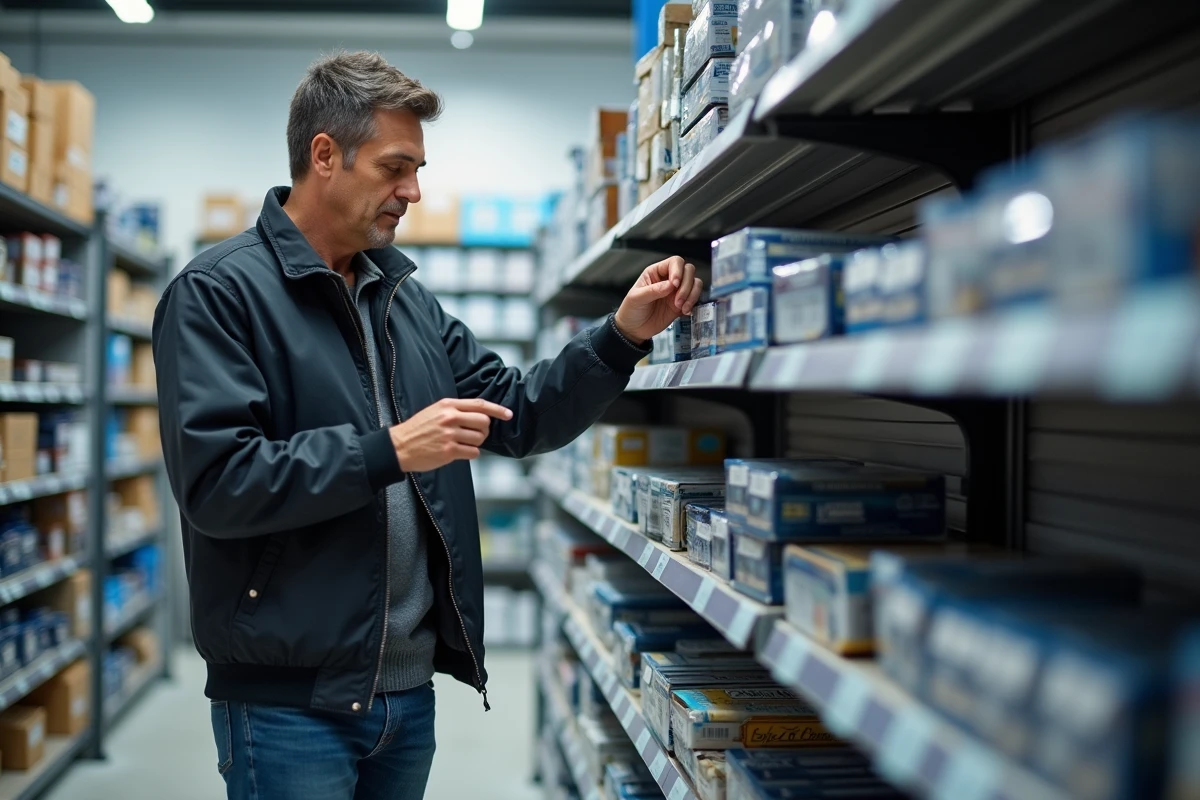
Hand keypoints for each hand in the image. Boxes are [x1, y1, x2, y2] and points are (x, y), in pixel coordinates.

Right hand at [389, 398, 512, 471]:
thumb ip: (456, 410)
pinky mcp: (449, 451)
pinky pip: (473, 452)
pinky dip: (470, 453)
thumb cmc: (418, 429)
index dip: (497, 409)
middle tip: (474, 434)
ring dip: (476, 443)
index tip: (508, 414)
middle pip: (484, 422)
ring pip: (480, 438)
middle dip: (484, 430)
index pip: (480, 405)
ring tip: (462, 443)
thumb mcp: (435, 411)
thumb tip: (481, 415)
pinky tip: (459, 452)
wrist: (399, 446)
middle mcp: (450, 418)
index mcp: (448, 405)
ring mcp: (450, 435)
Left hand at [613, 256, 702, 344]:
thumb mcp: (636, 298)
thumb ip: (653, 290)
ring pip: (695, 283)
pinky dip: (693, 303)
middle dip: (686, 285)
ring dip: (691, 295)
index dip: (678, 271)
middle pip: (688, 270)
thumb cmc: (631, 310)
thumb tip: (670, 285)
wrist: (634, 329)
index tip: (674, 285)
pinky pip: (695, 298)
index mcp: (656, 272)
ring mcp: (676, 291)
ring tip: (681, 307)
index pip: (674, 262)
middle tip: (677, 300)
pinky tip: (685, 311)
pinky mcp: (682, 304)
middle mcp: (668, 279)